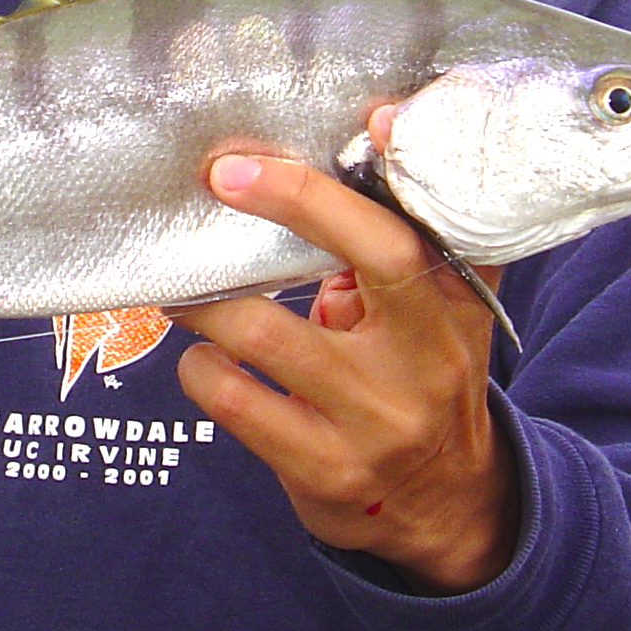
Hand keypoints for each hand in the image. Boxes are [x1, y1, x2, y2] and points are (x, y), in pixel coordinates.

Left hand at [168, 108, 517, 593]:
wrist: (449, 507)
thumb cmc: (430, 375)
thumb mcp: (447, 309)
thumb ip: (419, 228)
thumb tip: (382, 124)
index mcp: (449, 312)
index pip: (393, 243)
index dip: (317, 199)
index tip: (247, 166)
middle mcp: (418, 368)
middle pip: (332, 286)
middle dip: (258, 235)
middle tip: (206, 198)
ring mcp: (368, 426)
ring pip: (263, 342)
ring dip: (203, 306)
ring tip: (180, 290)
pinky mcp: (321, 470)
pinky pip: (235, 404)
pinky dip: (201, 370)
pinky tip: (202, 359)